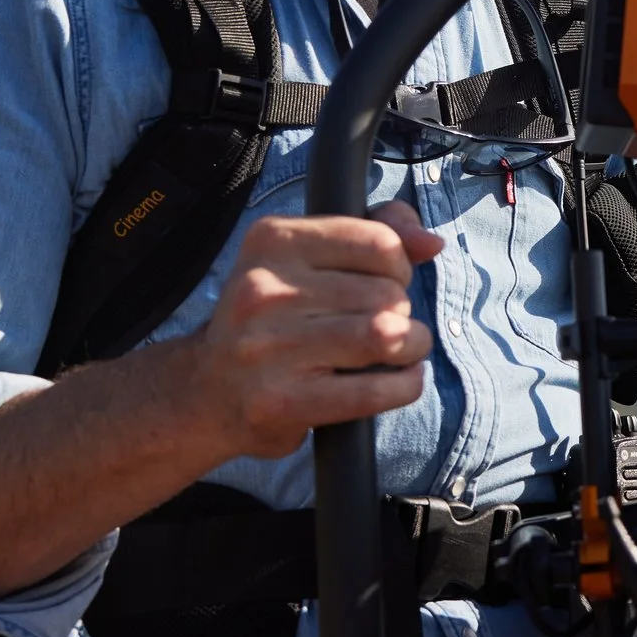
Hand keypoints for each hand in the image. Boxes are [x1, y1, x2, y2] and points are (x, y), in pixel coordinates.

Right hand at [190, 200, 446, 461]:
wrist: (204, 392)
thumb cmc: (273, 320)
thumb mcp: (308, 259)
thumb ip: (375, 234)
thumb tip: (432, 243)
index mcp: (272, 241)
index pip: (379, 242)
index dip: (399, 266)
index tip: (383, 282)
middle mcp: (264, 290)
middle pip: (386, 293)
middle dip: (402, 311)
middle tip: (383, 324)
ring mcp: (269, 348)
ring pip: (386, 335)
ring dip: (411, 346)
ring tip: (400, 351)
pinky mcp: (282, 402)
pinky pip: (374, 390)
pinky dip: (405, 386)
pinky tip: (399, 381)